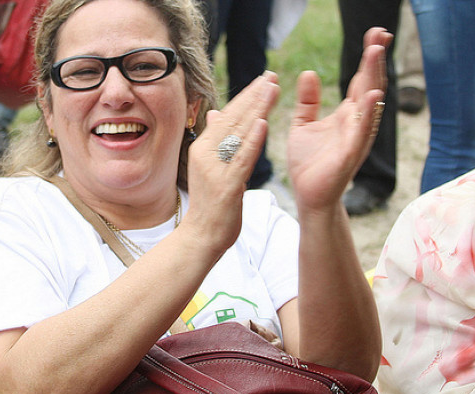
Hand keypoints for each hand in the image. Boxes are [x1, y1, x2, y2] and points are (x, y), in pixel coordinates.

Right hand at [185, 72, 278, 252]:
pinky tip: (263, 123)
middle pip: (234, 118)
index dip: (246, 96)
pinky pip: (242, 158)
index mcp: (203, 147)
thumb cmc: (210, 204)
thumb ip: (215, 140)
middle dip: (254, 95)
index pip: (227, 115)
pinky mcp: (227, 184)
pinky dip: (253, 140)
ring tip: (272, 89)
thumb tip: (215, 113)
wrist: (201, 236)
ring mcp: (216, 168)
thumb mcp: (210, 167)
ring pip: (240, 133)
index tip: (263, 79)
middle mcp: (206, 153)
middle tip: (271, 75)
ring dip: (257, 109)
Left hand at [286, 27, 390, 213]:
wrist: (308, 196)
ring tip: (375, 52)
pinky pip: (361, 130)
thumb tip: (308, 73)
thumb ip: (308, 101)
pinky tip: (373, 95)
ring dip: (374, 77)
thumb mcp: (303, 125)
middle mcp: (357, 123)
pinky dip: (368, 112)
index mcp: (348, 115)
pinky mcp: (350, 154)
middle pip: (370, 84)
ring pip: (370, 103)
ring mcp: (357, 138)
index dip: (368, 57)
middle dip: (375, 59)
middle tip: (380, 33)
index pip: (361, 79)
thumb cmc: (309, 164)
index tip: (374, 34)